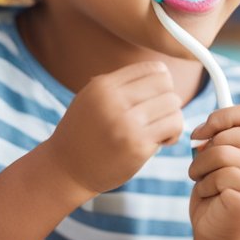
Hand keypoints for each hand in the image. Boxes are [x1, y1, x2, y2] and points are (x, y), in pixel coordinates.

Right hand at [45, 61, 183, 196]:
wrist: (66, 170)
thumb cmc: (85, 133)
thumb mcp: (93, 99)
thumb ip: (121, 84)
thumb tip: (164, 72)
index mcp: (103, 86)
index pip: (153, 69)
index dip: (161, 84)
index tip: (153, 100)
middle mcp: (113, 101)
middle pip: (166, 85)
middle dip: (167, 100)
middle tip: (156, 117)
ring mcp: (126, 124)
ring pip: (173, 105)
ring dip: (171, 118)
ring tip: (157, 130)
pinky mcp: (137, 146)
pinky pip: (173, 126)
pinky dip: (172, 134)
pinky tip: (160, 142)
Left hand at [188, 104, 239, 239]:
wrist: (216, 234)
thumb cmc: (215, 194)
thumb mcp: (215, 158)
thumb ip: (217, 139)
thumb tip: (204, 130)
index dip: (223, 116)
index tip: (202, 131)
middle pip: (235, 134)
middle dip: (205, 149)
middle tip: (197, 166)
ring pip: (224, 155)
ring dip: (201, 169)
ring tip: (202, 182)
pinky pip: (222, 177)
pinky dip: (205, 186)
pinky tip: (211, 197)